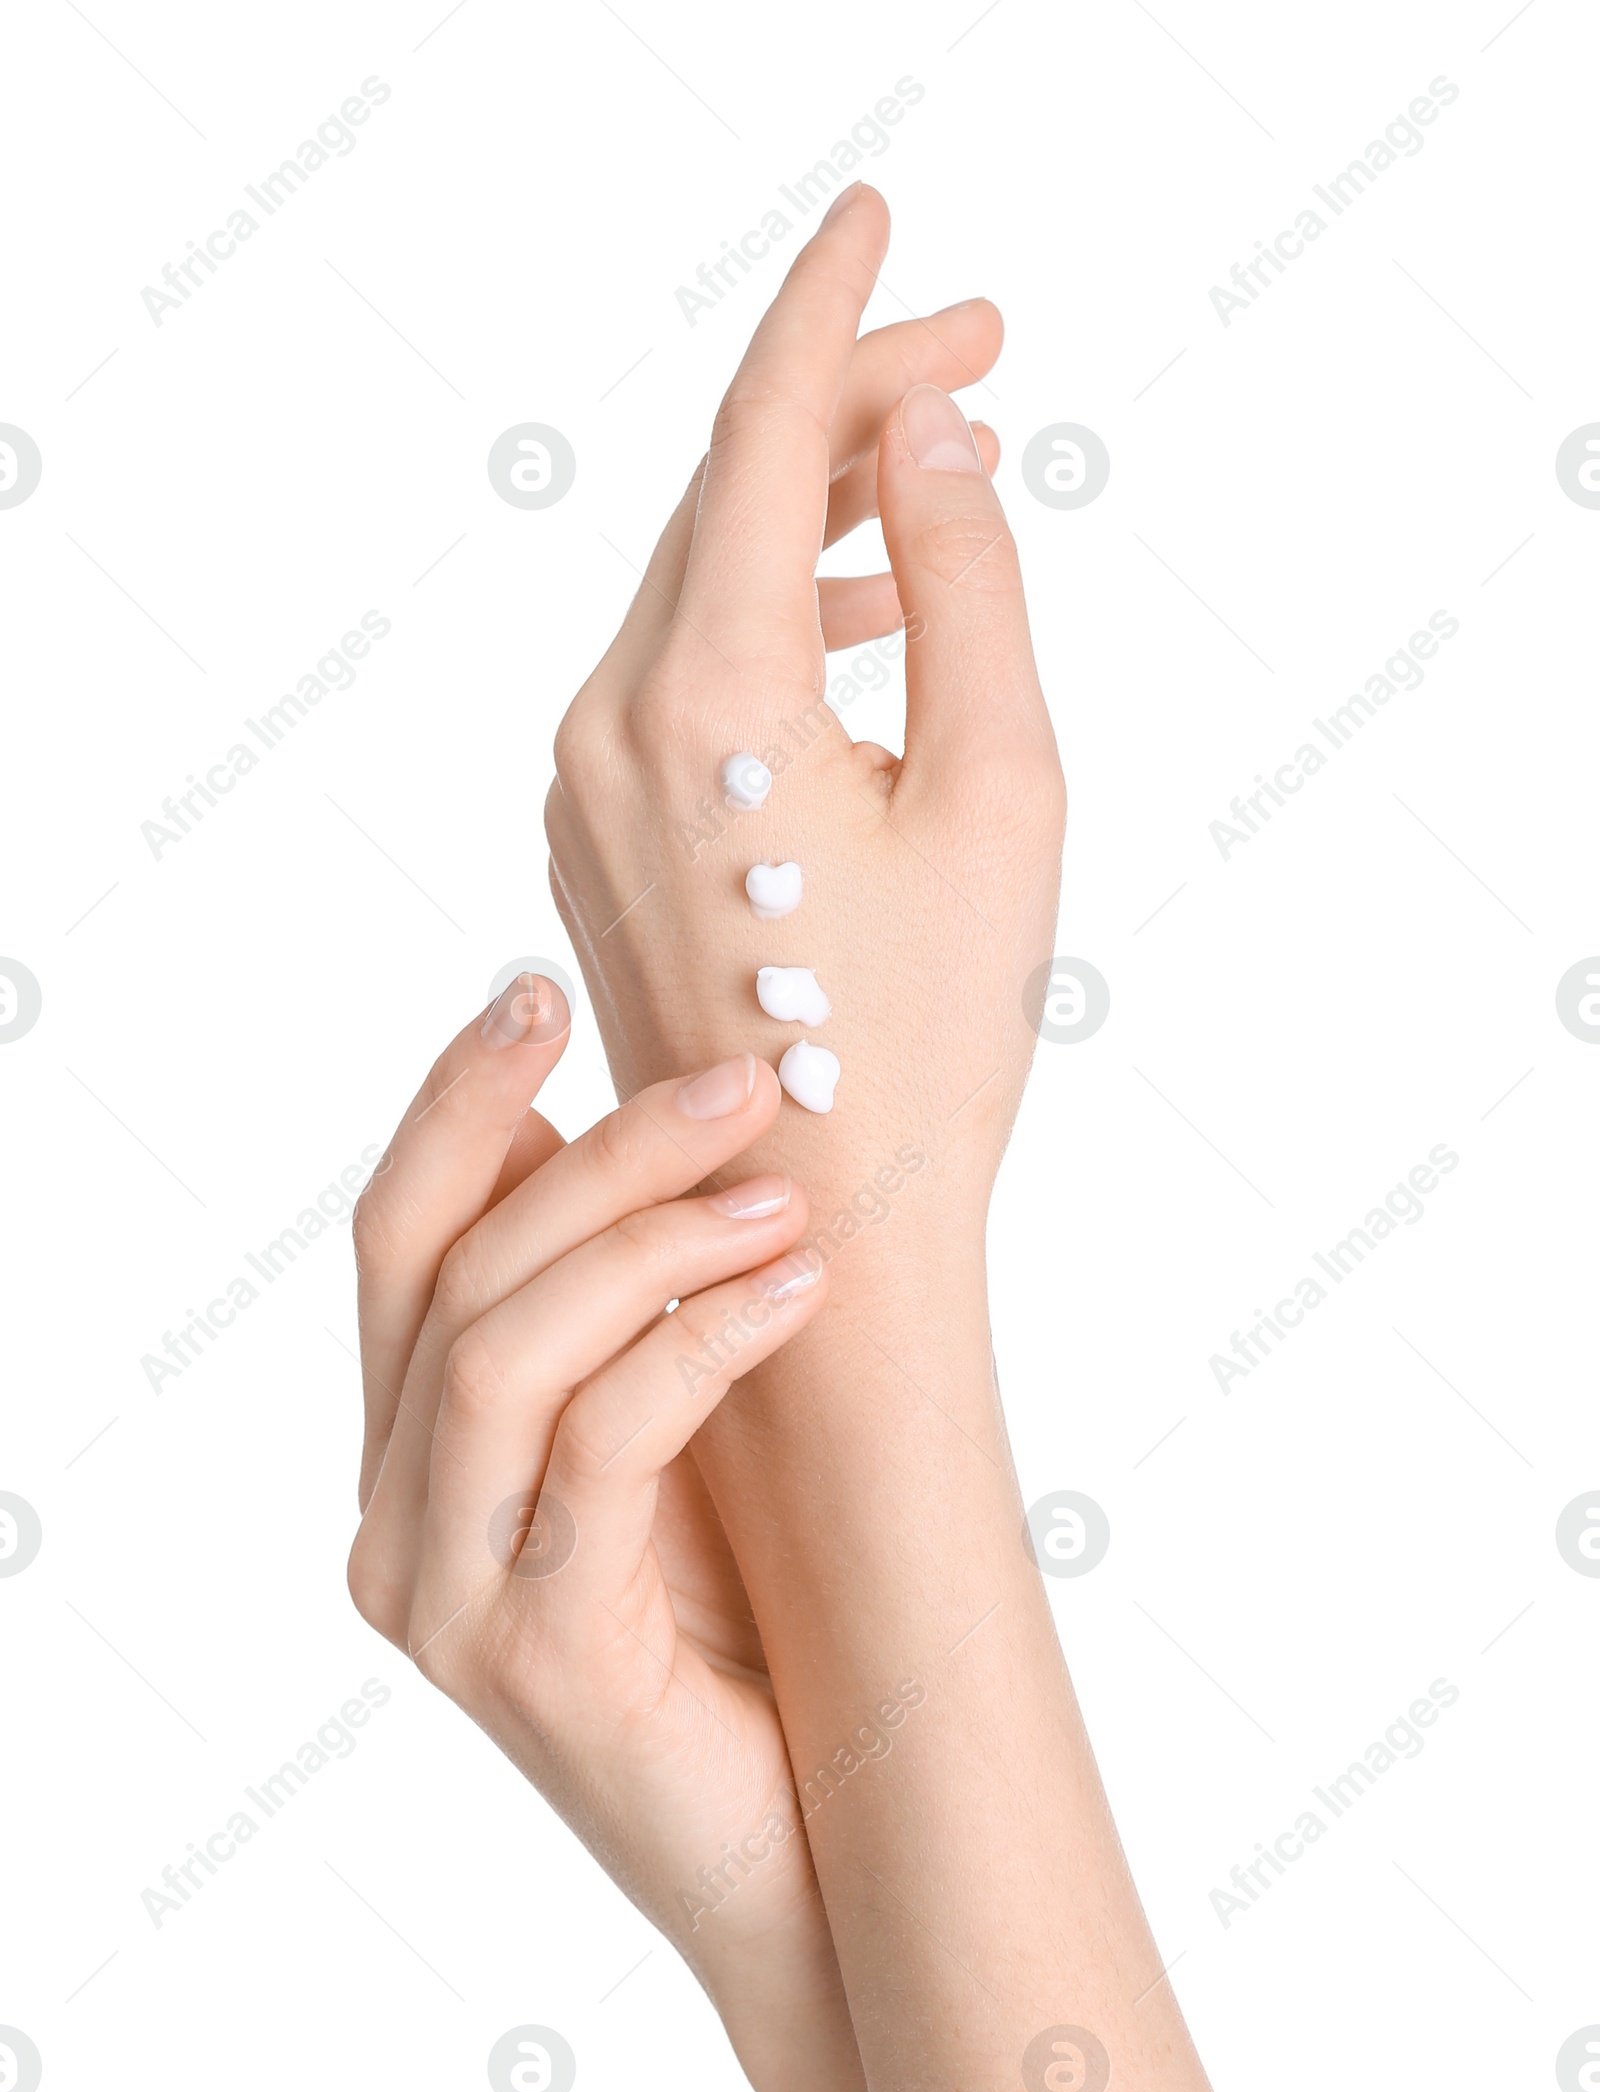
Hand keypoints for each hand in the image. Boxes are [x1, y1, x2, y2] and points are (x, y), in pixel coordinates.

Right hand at [344, 979, 894, 2091]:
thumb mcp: (675, 1446)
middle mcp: (397, 1530)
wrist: (821, 1868)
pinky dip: (696, 1340)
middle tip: (740, 1082)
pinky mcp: (535, 1658)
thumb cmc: (763, 1644)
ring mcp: (448, 1604)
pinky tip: (794, 1287)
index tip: (543, 992)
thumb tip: (621, 1138)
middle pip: (449, 1274)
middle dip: (597, 1152)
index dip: (455, 1105)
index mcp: (411, 1467)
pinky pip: (599, 1442)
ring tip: (784, 1186)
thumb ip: (617, 1320)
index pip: (395, 1244)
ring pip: (501, 1346)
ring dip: (650, 1234)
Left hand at [544, 184, 1064, 1270]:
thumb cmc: (930, 1035)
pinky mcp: (591, 842)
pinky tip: (856, 624)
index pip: (761, 435)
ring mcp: (584, 787)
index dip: (830, 312)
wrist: (815, 1232)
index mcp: (704, 691)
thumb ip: (961, 579)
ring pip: (694, 585)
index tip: (883, 223)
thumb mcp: (998, 784)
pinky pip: (671, 676)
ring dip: (810, 517)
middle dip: (848, 410)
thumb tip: (928, 432)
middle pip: (722, 498)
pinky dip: (762, 619)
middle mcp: (608, 720)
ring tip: (935, 481)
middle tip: (977, 354)